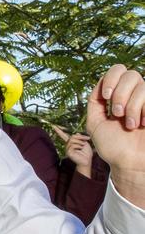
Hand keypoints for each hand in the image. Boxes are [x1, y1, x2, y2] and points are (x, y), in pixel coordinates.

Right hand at [52, 125, 92, 175]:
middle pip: (72, 136)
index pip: (63, 136)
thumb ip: (80, 138)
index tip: (54, 126)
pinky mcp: (68, 153)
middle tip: (87, 139)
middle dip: (80, 137)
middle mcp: (68, 146)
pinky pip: (72, 145)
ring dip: (80, 142)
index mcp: (71, 143)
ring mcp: (67, 149)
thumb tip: (76, 133)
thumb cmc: (86, 153)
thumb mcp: (85, 143)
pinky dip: (78, 146)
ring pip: (72, 140)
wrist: (87, 160)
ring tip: (83, 146)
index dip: (59, 131)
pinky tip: (80, 149)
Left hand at [88, 65, 144, 205]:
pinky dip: (144, 110)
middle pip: (130, 74)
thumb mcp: (95, 123)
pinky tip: (143, 124)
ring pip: (142, 85)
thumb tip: (100, 82)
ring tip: (130, 125)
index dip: (111, 78)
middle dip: (120, 94)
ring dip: (132, 106)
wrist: (130, 164)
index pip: (118, 70)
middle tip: (117, 114)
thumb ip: (94, 102)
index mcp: (119, 96)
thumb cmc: (113, 147)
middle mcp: (135, 96)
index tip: (106, 96)